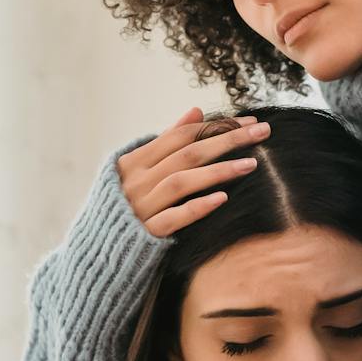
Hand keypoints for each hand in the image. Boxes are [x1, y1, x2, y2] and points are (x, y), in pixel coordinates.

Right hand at [117, 107, 272, 237]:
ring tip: (251, 164)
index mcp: (133, 161)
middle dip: (227, 140)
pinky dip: (197, 207)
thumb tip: (196, 110)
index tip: (249, 122)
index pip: (181, 136)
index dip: (216, 126)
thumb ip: (168, 141)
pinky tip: (223, 199)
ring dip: (218, 171)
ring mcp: (140, 208)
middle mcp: (136, 181)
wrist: (99, 250)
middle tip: (262, 132)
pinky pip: (174, 218)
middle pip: (188, 154)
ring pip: (182, 182)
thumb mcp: (140, 169)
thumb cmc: (126, 204)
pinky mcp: (146, 235)